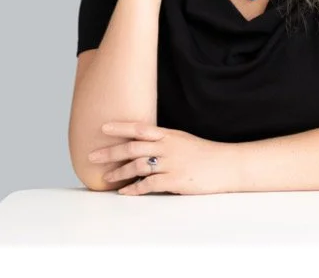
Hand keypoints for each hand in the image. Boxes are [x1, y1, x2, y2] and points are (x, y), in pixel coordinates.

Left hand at [89, 122, 235, 195]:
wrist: (226, 166)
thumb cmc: (204, 153)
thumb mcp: (181, 139)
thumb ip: (162, 140)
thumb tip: (143, 143)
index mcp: (167, 135)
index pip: (138, 127)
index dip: (119, 126)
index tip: (102, 127)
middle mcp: (166, 147)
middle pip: (131, 148)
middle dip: (110, 152)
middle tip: (92, 156)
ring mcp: (170, 164)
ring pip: (137, 167)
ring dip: (119, 173)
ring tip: (105, 178)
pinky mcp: (175, 181)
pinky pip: (150, 185)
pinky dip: (135, 189)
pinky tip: (125, 192)